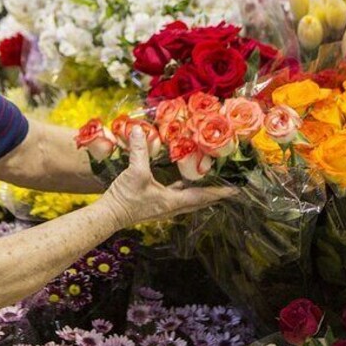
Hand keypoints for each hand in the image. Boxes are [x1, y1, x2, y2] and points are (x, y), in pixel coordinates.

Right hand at [102, 127, 235, 226]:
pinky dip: (184, 189)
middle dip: (214, 193)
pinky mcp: (155, 206)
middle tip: (227, 185)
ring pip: (189, 200)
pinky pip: (176, 197)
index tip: (236, 189)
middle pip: (199, 201)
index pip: (203, 196)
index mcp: (173, 201)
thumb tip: (140, 130)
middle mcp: (172, 207)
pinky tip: (181, 181)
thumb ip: (140, 151)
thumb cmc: (126, 197)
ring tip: (209, 181)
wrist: (109, 215)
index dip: (220, 192)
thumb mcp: (135, 172)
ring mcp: (164, 208)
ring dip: (200, 192)